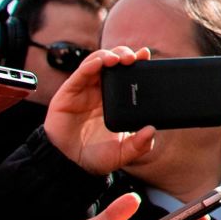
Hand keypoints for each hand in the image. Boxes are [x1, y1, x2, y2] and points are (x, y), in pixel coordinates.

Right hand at [44, 46, 155, 174]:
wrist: (71, 164)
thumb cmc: (97, 155)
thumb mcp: (124, 153)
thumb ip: (139, 145)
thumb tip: (152, 131)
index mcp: (116, 100)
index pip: (128, 75)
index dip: (137, 63)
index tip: (147, 56)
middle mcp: (101, 91)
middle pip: (113, 63)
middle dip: (124, 55)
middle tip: (134, 57)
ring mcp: (84, 90)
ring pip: (96, 63)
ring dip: (108, 56)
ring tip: (118, 58)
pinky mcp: (68, 93)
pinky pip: (79, 75)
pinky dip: (89, 65)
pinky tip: (99, 63)